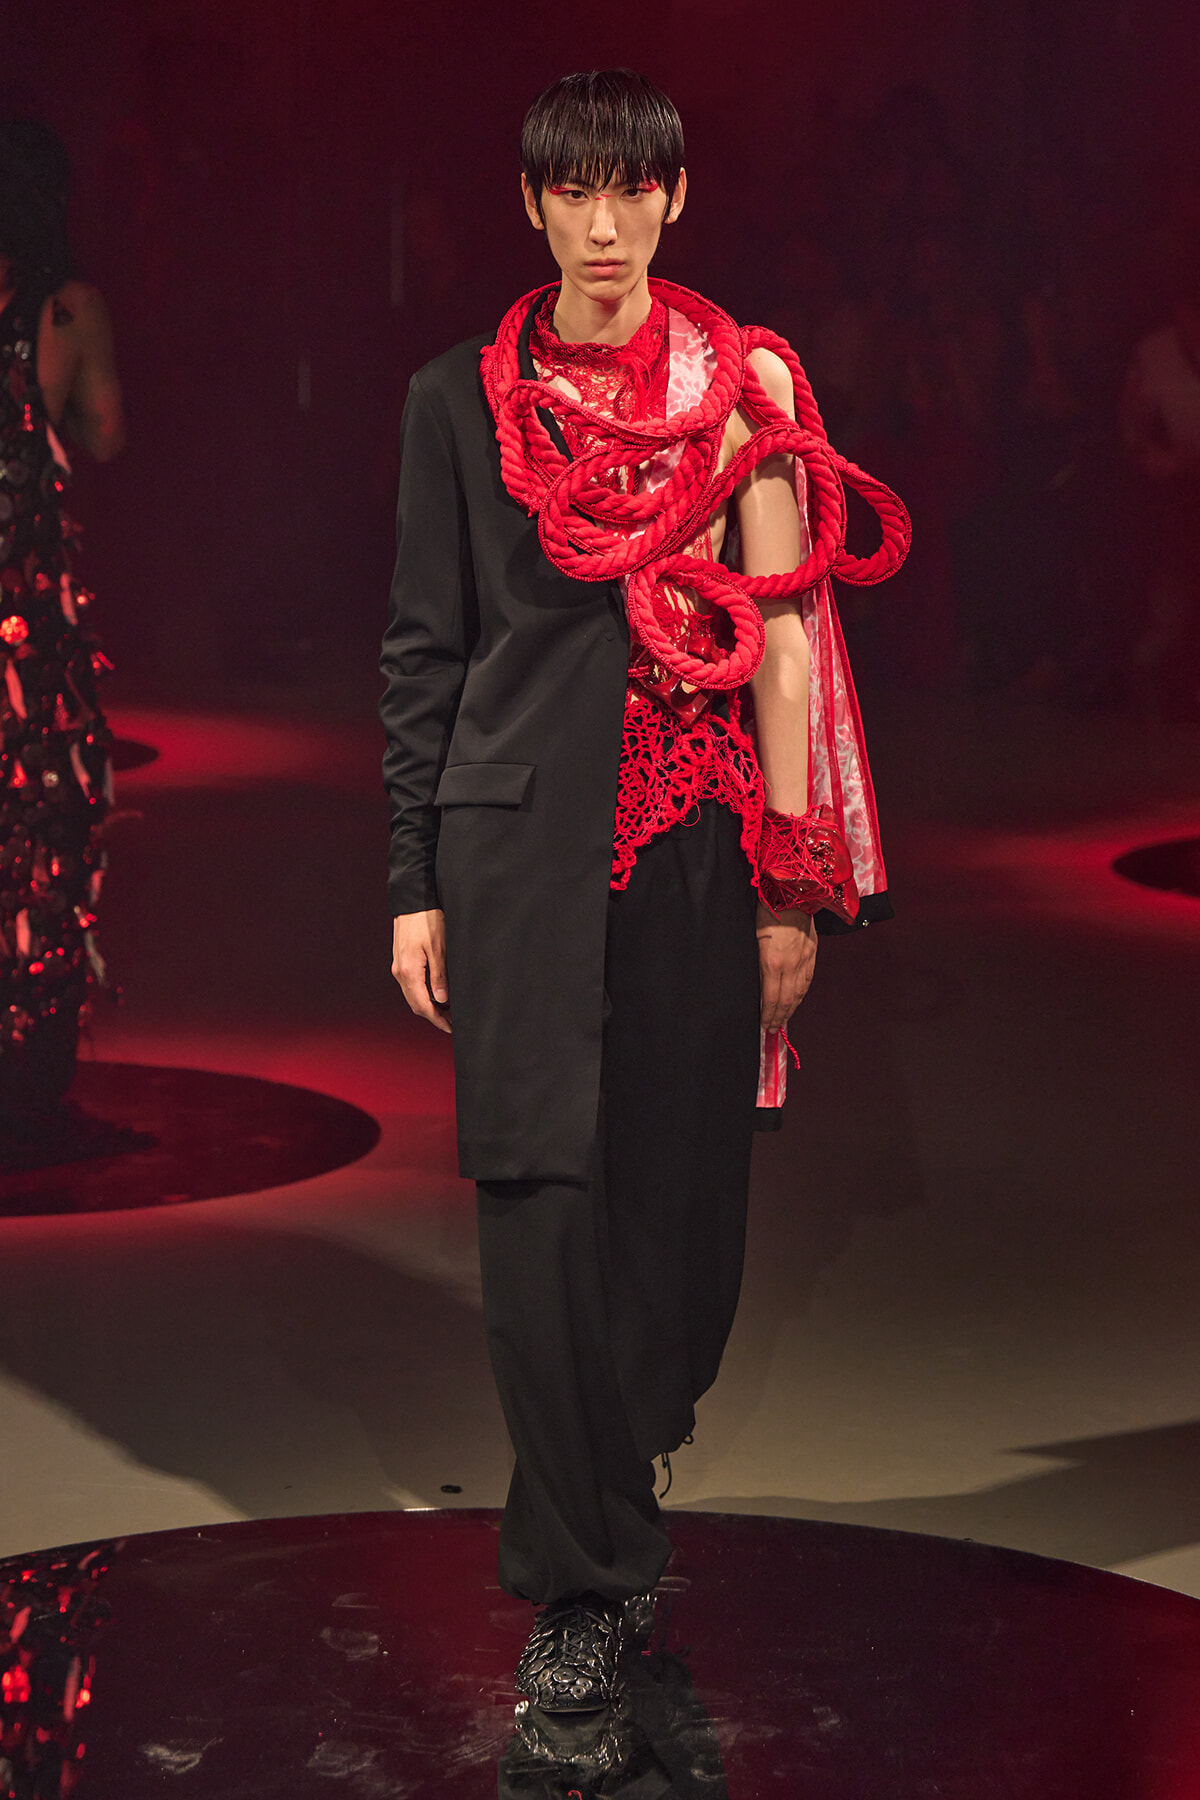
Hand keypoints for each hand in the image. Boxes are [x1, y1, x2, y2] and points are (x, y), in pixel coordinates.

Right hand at [391, 908, 450, 1033]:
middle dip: (434, 1016)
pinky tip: (437, 993)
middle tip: (453, 1022)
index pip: (423, 1006)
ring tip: (448, 1010)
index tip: (451, 1027)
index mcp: (409, 972)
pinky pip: (411, 985)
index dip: (437, 1020)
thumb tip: (442, 1000)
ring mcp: (399, 967)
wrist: (413, 901)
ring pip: (413, 995)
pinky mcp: (402, 961)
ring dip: (429, 1006)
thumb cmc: (427, 920)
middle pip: (416, 1004)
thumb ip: (440, 976)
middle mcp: (400, 972)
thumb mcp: (439, 948)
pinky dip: (424, 994)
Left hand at [756, 901, 816, 1032]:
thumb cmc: (767, 910)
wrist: (793, 892)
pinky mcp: (812, 952)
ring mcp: (804, 959)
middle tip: (772, 1028)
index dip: (768, 1014)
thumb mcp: (752, 938)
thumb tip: (755, 983)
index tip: (764, 1023)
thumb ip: (756, 963)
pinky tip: (797, 999)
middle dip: (779, 1016)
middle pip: (786, 999)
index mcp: (772, 962)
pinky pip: (808, 979)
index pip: (771, 998)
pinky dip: (802, 993)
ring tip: (783, 1019)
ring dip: (791, 1008)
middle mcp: (790, 964)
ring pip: (799, 992)